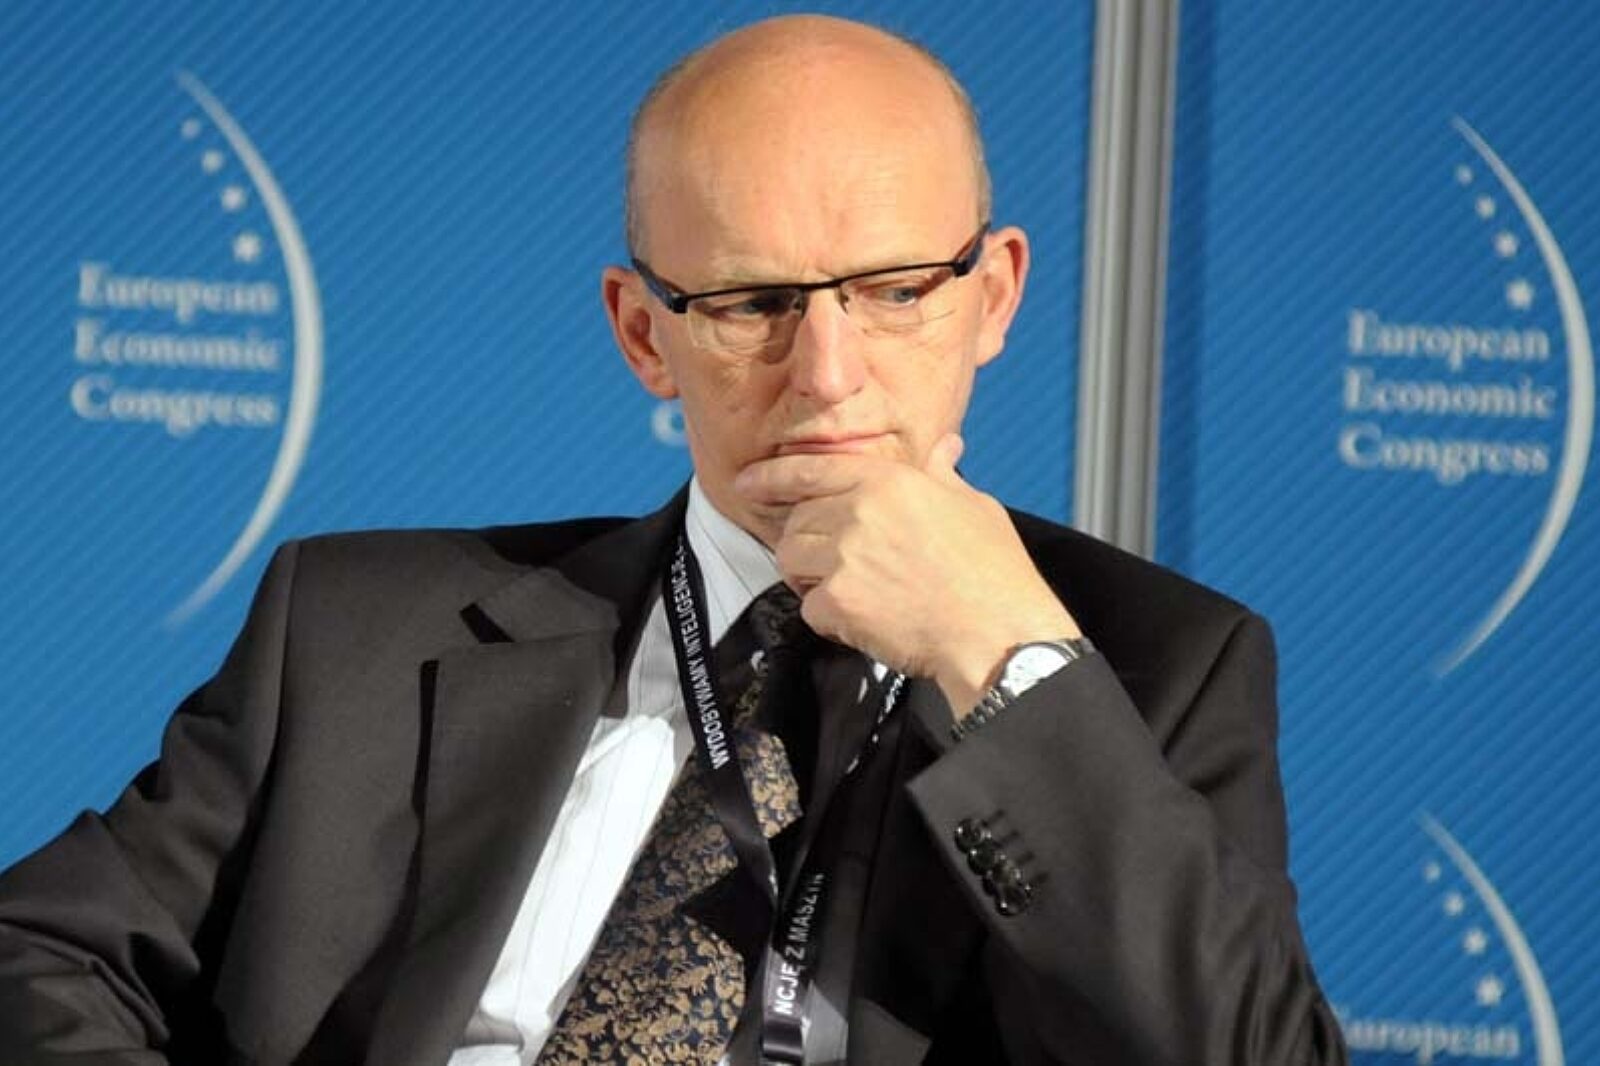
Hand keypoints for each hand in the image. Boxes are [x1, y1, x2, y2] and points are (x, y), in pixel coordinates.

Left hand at [734, 434, 1080, 713]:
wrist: (999, 635)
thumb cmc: (994, 573)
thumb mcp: (974, 506)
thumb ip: (943, 474)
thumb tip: (944, 447)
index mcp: (889, 480)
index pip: (810, 469)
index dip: (771, 476)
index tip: (747, 482)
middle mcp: (859, 511)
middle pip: (796, 521)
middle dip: (804, 542)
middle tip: (828, 562)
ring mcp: (845, 556)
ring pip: (791, 560)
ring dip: (808, 577)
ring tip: (843, 589)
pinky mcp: (839, 601)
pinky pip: (809, 606)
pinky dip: (828, 617)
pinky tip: (862, 619)